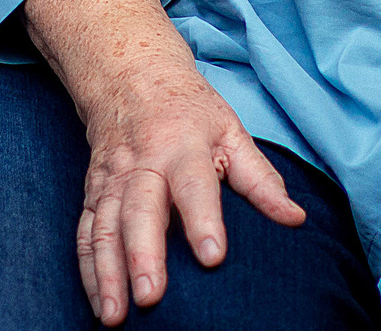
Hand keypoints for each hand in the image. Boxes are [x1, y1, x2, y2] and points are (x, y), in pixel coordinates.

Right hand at [72, 60, 303, 324]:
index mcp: (183, 146)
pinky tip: (97, 300)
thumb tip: (296, 219)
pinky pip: (85, 232)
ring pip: (104, 226)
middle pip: (139, 210)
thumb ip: (261, 179)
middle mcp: (143, 164)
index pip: (195, 185)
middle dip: (142, 255)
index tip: (213, 257)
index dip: (203, 220)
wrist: (130, 74)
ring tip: (114, 315)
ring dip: (107, 272)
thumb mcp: (231, 131)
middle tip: (151, 297)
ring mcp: (112, 179)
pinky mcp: (92, 191)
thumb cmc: (190, 110)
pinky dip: (87, 268)